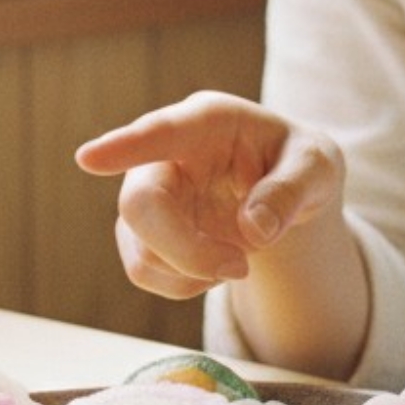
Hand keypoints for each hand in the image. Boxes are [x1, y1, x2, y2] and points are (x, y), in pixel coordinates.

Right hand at [75, 91, 344, 299]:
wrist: (288, 186)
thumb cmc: (298, 161)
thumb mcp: (318, 167)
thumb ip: (291, 190)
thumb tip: (254, 230)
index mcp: (209, 121)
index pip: (162, 132)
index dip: (124, 146)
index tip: (86, 158)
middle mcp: (168, 153)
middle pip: (142, 204)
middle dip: (184, 249)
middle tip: (241, 269)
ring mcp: (152, 191)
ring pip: (140, 245)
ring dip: (189, 271)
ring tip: (239, 263)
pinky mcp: (146, 229)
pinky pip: (144, 268)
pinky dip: (182, 283)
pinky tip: (215, 266)